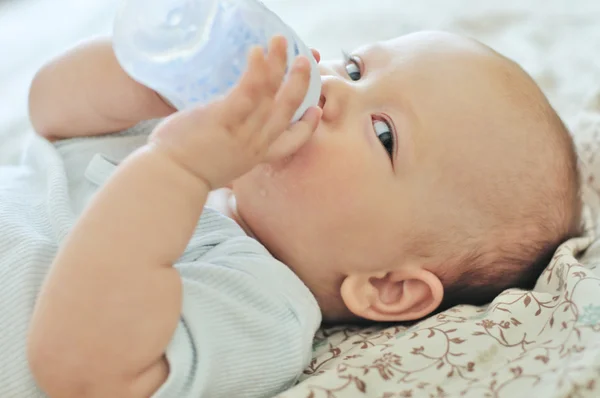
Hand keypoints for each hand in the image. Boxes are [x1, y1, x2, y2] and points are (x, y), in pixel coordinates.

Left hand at [148, 36, 321, 189]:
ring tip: (281, 42)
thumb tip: (230, 133)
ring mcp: (242, 132)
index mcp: (255, 155)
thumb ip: (232, 147)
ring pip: (270, 95)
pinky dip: (256, 71)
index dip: (308, 126)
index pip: (292, 142)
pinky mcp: (224, 120)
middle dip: (300, 84)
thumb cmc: (187, 171)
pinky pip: (247, 92)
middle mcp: (255, 144)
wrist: (169, 179)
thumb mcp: (221, 164)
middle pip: (286, 110)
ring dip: (279, 65)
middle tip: (306, 61)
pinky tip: (257, 52)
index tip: (317, 111)